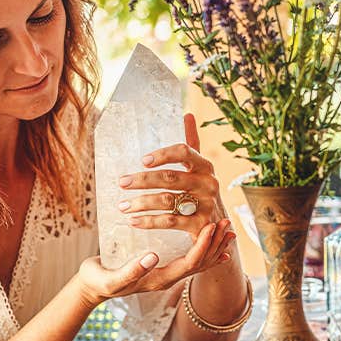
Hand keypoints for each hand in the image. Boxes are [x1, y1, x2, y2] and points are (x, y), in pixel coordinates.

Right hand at [74, 220, 235, 306]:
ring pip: (198, 260)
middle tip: (227, 222)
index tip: (211, 225)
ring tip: (226, 227)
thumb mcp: (111, 277)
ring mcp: (166, 273)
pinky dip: (203, 246)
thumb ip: (131, 270)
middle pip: (200, 262)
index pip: (190, 263)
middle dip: (215, 242)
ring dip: (213, 243)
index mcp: (159, 280)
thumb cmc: (98, 281)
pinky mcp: (163, 266)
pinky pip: (189, 257)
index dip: (203, 245)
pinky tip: (210, 238)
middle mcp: (168, 278)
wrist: (91, 288)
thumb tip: (152, 257)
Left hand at [117, 113, 226, 237]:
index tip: (143, 160)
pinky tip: (133, 221)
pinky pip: (169, 222)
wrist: (219, 225)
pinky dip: (149, 222)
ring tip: (122, 206)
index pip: (184, 152)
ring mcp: (205, 205)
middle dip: (142, 180)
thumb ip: (192, 143)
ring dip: (141, 203)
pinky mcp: (200, 225)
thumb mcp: (199, 167)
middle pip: (170, 178)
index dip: (163, 154)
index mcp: (205, 166)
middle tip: (122, 182)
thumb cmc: (200, 190)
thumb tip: (188, 114)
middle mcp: (207, 184)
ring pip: (167, 201)